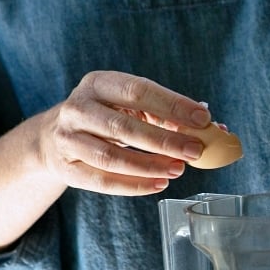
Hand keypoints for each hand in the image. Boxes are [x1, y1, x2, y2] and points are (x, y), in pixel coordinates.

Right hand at [36, 71, 210, 195]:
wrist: (54, 138)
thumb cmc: (107, 118)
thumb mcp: (129, 106)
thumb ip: (168, 115)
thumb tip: (215, 129)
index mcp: (98, 83)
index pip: (139, 90)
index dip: (173, 105)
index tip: (202, 119)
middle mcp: (77, 108)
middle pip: (124, 126)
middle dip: (165, 140)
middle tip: (195, 150)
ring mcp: (68, 139)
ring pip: (111, 157)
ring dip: (150, 165)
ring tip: (179, 169)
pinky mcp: (66, 167)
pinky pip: (102, 181)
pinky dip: (133, 186)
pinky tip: (158, 184)